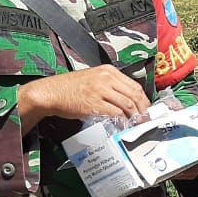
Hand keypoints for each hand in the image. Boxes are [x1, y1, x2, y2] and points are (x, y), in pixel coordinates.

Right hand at [20, 65, 150, 121]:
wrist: (50, 92)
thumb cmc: (69, 87)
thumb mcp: (93, 78)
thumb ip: (110, 85)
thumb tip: (127, 98)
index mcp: (108, 71)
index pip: (134, 85)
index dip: (144, 99)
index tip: (146, 109)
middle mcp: (106, 78)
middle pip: (134, 95)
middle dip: (144, 109)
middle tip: (146, 119)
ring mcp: (100, 90)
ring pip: (127, 104)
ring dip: (135, 116)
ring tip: (137, 124)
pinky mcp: (94, 103)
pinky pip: (115, 113)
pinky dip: (122, 120)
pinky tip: (124, 125)